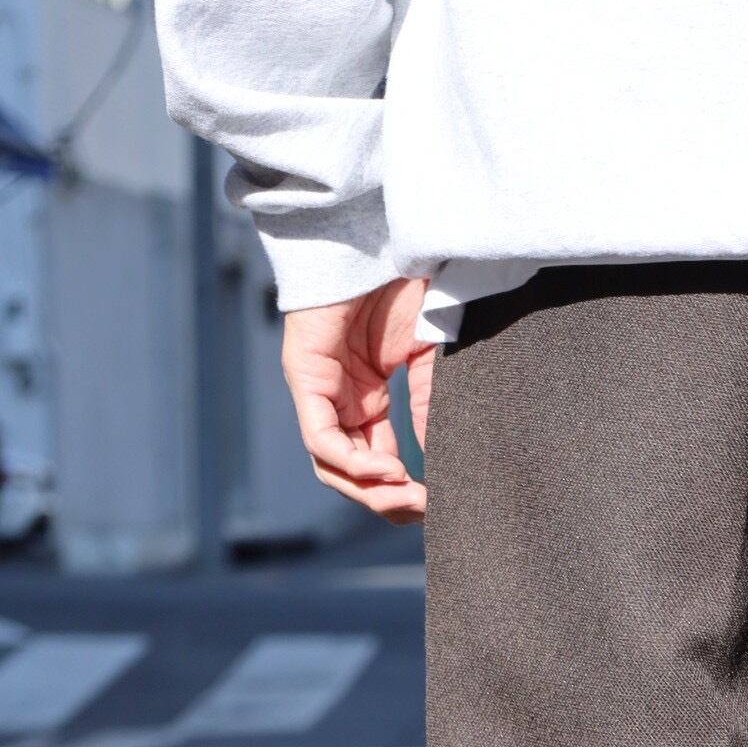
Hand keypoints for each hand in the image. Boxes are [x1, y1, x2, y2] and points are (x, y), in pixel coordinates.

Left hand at [281, 277, 435, 521]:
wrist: (380, 237)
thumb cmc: (404, 286)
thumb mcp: (428, 361)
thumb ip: (430, 412)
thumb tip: (443, 467)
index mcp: (367, 401)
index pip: (378, 464)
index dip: (406, 491)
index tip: (439, 504)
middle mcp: (339, 402)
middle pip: (353, 476)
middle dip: (388, 501)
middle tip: (425, 509)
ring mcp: (318, 391)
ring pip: (332, 467)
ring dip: (370, 491)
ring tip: (408, 494)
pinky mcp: (304, 375)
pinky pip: (321, 439)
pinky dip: (354, 462)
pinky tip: (389, 469)